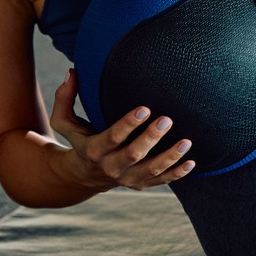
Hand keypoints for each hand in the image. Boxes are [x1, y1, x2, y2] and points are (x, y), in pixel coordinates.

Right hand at [50, 67, 194, 190]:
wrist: (84, 175)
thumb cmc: (80, 139)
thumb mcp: (65, 123)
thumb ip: (64, 98)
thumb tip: (72, 71)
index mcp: (94, 150)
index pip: (112, 138)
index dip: (128, 124)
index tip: (144, 108)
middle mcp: (112, 167)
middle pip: (133, 155)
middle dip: (151, 138)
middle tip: (166, 119)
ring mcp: (128, 178)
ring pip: (151, 170)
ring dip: (170, 157)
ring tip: (186, 142)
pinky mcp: (141, 184)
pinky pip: (162, 181)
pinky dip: (177, 174)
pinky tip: (191, 162)